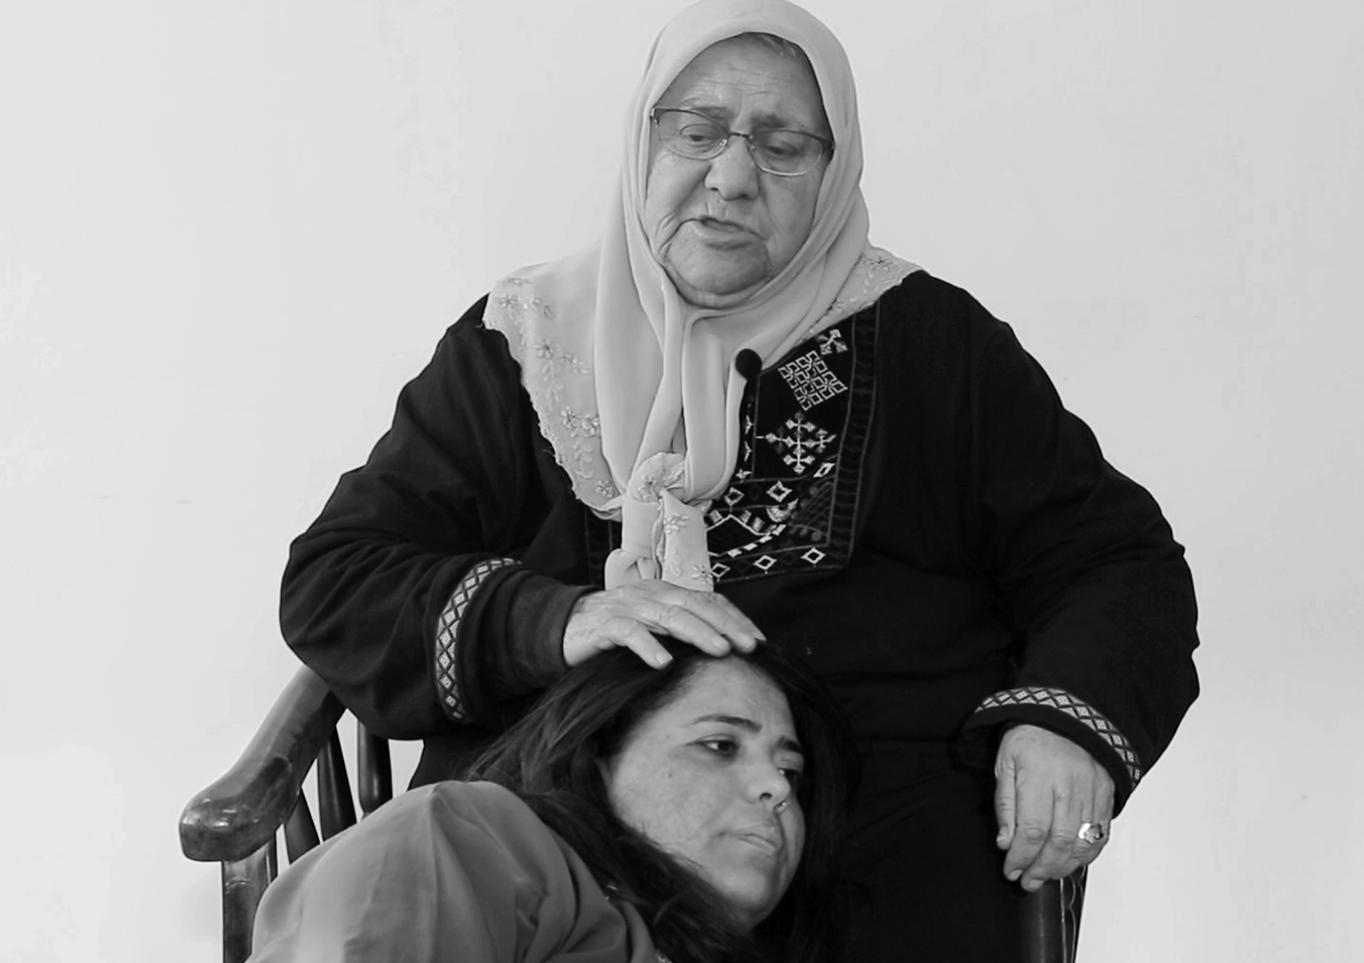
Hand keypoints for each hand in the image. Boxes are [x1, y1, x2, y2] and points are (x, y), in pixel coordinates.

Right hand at [562, 581, 763, 668]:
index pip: (708, 600)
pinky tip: (663, 662)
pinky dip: (647, 646)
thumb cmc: (616, 630)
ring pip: (668, 615)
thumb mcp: (653, 626)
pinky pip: (628, 632)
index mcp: (665, 592)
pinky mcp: (604, 624)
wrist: (564, 626)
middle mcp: (650, 594)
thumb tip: (724, 650)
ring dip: (697, 632)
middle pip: (694, 605)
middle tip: (748, 646)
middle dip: (725, 625)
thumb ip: (681, 631)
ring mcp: (627, 606)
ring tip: (719, 650)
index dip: (735, 618)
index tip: (758, 641)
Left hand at [994, 724, 1114, 890]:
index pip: (1031, 829)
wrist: (1069, 716)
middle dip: (1040, 868)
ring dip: (1062, 868)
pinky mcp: (1107, 797)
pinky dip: (1085, 856)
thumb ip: (1005, 803)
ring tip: (1045, 875)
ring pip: (1082, 844)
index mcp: (1040, 774)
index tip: (1010, 869)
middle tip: (1027, 881)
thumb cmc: (1033, 738)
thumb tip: (1005, 842)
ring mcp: (1093, 792)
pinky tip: (1069, 863)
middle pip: (1059, 842)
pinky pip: (1101, 836)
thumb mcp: (1005, 762)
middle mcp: (1070, 785)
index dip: (1020, 856)